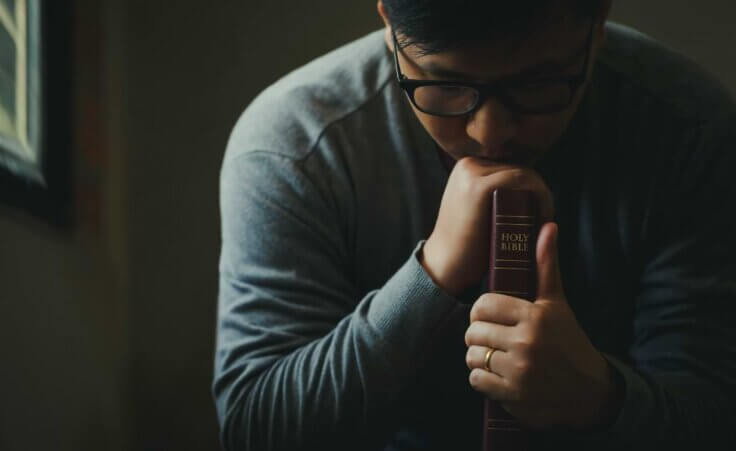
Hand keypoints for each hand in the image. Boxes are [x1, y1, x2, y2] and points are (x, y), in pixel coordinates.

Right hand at [421, 157, 554, 295]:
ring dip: (542, 197)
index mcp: (468, 167)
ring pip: (525, 174)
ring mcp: (471, 173)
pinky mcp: (479, 186)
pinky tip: (541, 218)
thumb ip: (495, 196)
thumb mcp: (478, 211)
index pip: (512, 169)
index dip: (532, 190)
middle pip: (520, 170)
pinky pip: (523, 180)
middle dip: (538, 194)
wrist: (445, 268)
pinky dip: (540, 196)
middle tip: (543, 222)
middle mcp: (468, 164)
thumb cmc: (467, 246)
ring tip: (542, 223)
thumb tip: (529, 191)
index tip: (539, 215)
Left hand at [464, 222, 619, 430]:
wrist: (592, 392)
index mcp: (535, 316)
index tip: (490, 317)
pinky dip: (482, 379)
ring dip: (479, 358)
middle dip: (479, 335)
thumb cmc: (569, 342)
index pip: (483, 305)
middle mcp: (527, 342)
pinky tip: (498, 375)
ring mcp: (519, 371)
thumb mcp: (558, 303)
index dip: (482, 311)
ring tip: (495, 356)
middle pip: (473, 331)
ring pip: (472, 356)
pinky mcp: (513, 396)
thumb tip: (548, 226)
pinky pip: (476, 381)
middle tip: (492, 338)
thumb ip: (547, 265)